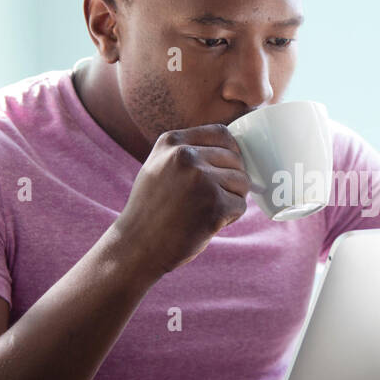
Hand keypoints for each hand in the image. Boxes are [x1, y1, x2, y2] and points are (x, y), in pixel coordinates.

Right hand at [111, 124, 249, 275]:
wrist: (137, 246)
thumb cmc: (151, 210)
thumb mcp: (158, 166)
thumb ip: (186, 152)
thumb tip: (232, 148)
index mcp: (172, 143)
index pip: (221, 134)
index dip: (231, 151)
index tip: (226, 168)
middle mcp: (185, 157)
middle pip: (235, 160)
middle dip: (230, 180)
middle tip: (210, 199)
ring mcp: (200, 180)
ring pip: (242, 182)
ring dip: (232, 199)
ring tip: (207, 211)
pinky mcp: (214, 205)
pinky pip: (241, 205)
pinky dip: (230, 218)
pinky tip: (208, 223)